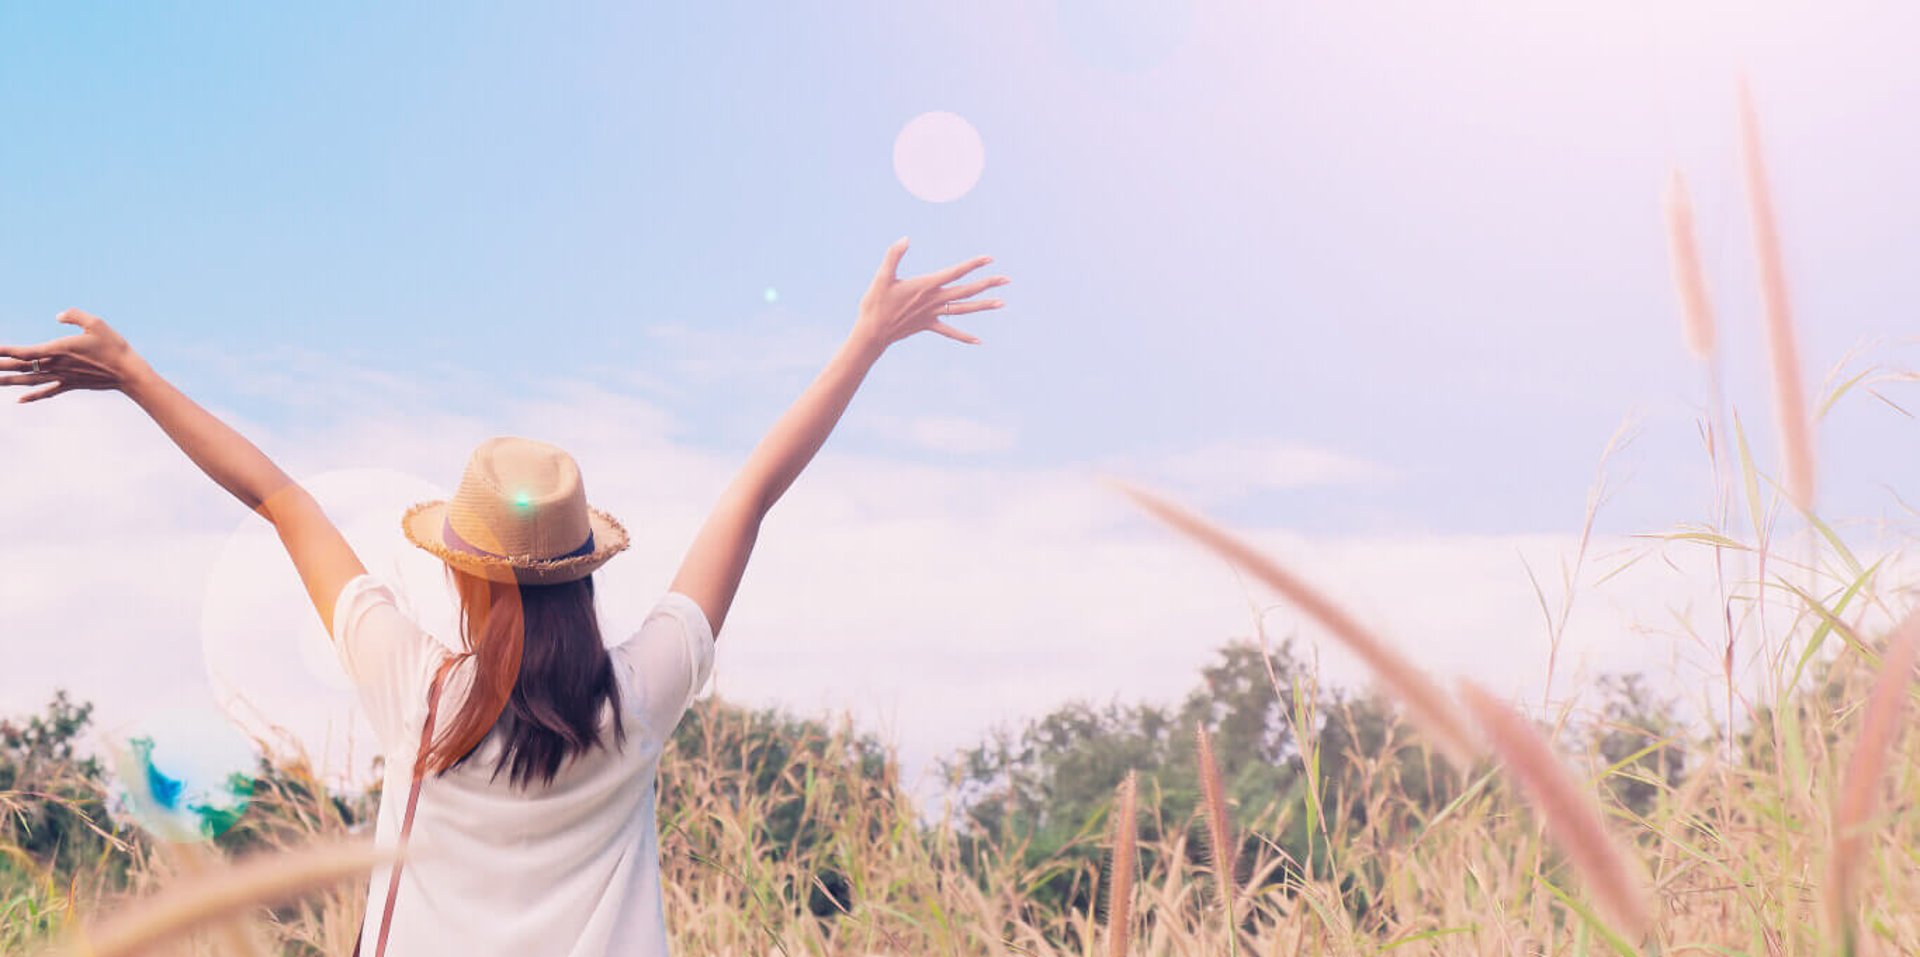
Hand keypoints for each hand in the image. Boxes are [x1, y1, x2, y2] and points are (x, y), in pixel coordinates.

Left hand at [0, 309, 149, 402]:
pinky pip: (48, 391)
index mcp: (60, 350)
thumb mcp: (97, 323)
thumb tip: (58, 315)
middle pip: (23, 367)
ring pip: (30, 380)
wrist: (128, 373)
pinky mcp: (71, 384)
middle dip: (2, 367)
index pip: (26, 352)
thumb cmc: (114, 346)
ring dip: (10, 381)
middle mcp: (57, 366)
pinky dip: (33, 396)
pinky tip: (19, 400)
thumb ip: (75, 316)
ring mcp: (63, 377)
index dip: (6, 351)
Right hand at [852, 237, 1008, 351]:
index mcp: (926, 286)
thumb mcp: (881, 277)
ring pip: (963, 309)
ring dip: (983, 305)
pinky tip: (978, 341)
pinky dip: (964, 336)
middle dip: (987, 284)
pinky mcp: (927, 325)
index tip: (989, 258)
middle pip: (966, 291)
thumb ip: (893, 256)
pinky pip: (949, 331)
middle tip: (1007, 280)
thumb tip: (905, 238)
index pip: (955, 272)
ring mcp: (932, 314)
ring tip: (1002, 303)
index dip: (973, 265)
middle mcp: (933, 300)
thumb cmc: (875, 304)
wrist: (872, 333)